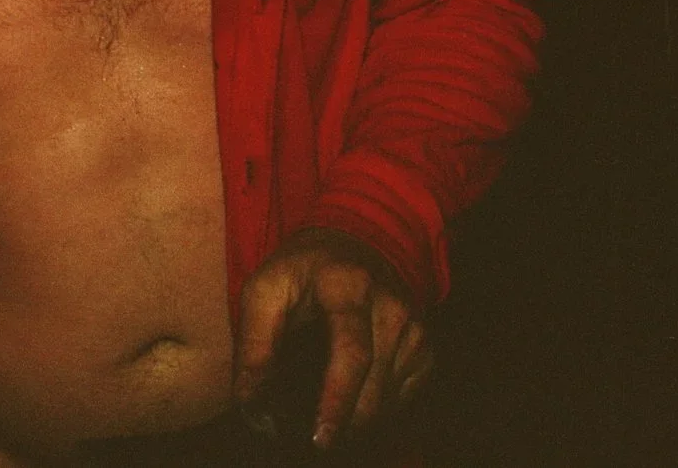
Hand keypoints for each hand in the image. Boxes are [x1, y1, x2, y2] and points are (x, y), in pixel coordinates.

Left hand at [232, 228, 431, 450]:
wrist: (356, 239)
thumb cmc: (304, 270)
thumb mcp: (266, 288)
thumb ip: (254, 343)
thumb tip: (250, 402)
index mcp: (348, 286)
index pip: (352, 353)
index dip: (337, 400)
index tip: (320, 435)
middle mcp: (391, 306)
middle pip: (374, 386)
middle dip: (345, 423)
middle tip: (315, 438)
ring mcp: (415, 327)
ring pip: (389, 399)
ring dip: (359, 419)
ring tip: (329, 418)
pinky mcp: (427, 345)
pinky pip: (405, 397)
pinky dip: (379, 409)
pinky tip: (355, 401)